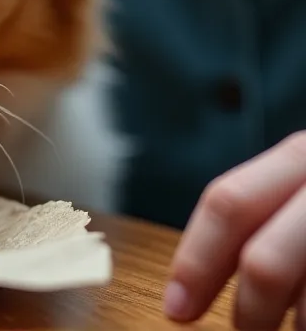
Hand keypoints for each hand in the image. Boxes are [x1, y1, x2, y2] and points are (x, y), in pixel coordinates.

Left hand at [164, 131, 305, 329]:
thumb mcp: (302, 189)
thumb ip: (261, 221)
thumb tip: (194, 284)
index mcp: (301, 156)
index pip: (229, 204)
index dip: (194, 260)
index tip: (176, 309)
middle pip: (265, 263)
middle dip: (249, 313)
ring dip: (298, 324)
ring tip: (297, 324)